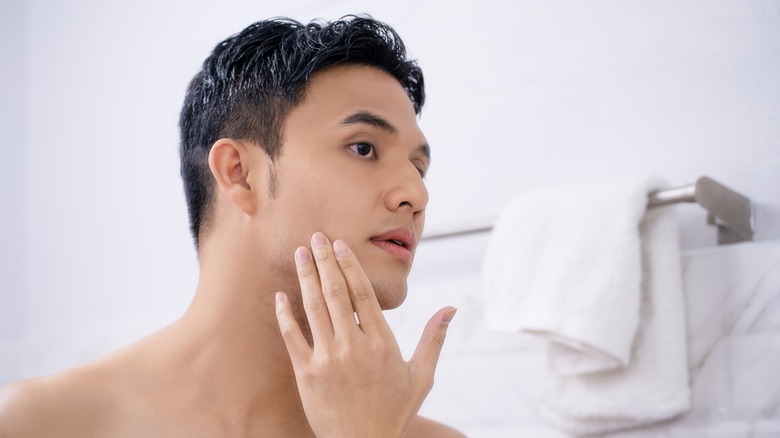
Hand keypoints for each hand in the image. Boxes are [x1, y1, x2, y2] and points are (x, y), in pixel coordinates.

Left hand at [274, 232, 455, 437]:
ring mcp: (328, 359)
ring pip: (314, 308)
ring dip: (305, 277)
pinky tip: (280, 295)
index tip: (340, 244)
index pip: (362, 293)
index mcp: (381, 343)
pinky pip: (292, 337)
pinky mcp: (307, 373)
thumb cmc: (394, 410)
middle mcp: (354, 346)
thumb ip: (433, 339)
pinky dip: (285, 314)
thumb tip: (452, 308)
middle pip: (336, 292)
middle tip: (316, 237)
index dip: (349, 265)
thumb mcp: (421, 376)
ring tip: (300, 253)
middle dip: (324, 261)